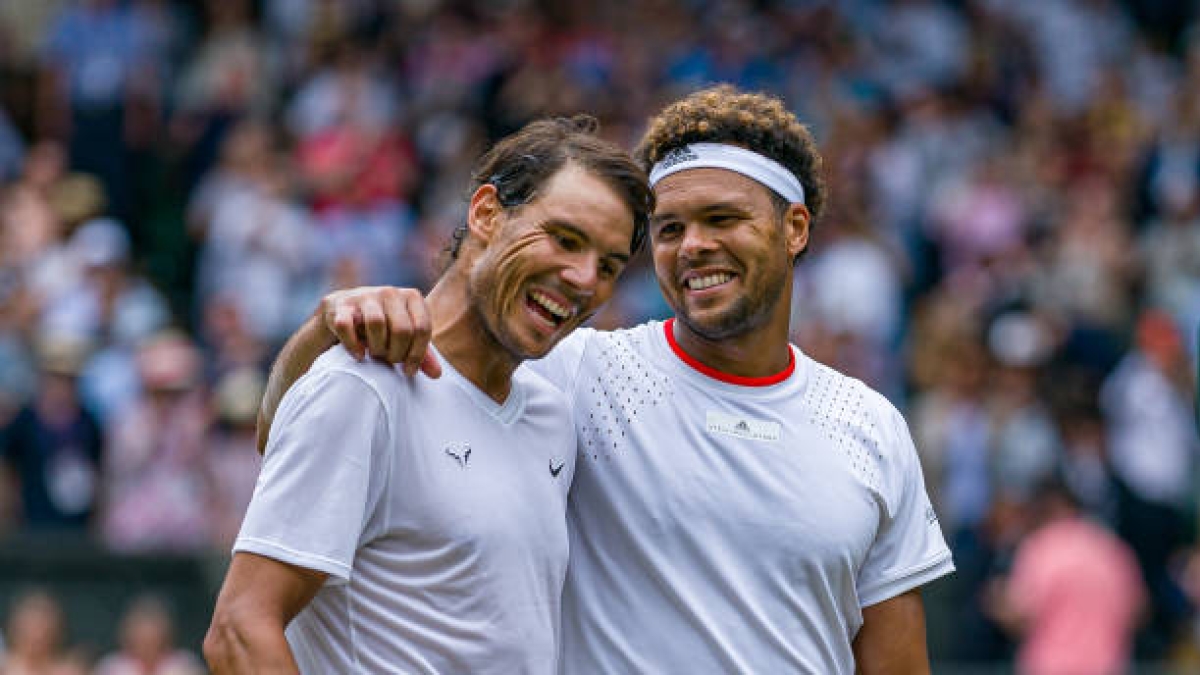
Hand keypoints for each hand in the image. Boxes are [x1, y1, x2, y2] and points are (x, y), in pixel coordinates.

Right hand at [319, 286, 440, 377]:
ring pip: (376, 323)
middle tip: (390, 360)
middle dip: (396, 353)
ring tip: (375, 355)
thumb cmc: (382, 329)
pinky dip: (353, 344)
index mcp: (412, 297)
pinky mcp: (339, 305)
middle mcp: (389, 292)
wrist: (343, 312)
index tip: (408, 371)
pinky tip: (358, 355)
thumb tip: (437, 374)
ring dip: (377, 347)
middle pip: (401, 329)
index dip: (417, 355)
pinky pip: (346, 325)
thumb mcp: (405, 338)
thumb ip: (421, 354)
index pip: (422, 328)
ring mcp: (363, 295)